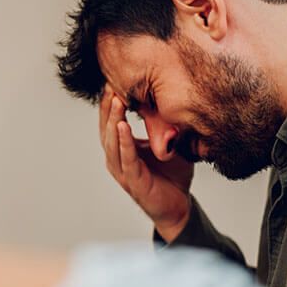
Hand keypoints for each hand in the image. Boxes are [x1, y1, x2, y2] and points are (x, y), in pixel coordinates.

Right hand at [99, 85, 193, 241]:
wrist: (179, 206)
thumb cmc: (172, 175)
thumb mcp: (168, 143)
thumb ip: (165, 125)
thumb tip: (172, 97)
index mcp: (122, 149)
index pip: (112, 121)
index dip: (110, 102)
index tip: (112, 79)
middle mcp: (118, 159)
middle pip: (107, 128)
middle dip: (108, 106)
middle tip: (110, 84)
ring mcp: (123, 171)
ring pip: (112, 142)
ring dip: (113, 120)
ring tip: (115, 101)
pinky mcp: (134, 182)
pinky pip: (127, 159)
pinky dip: (124, 143)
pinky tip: (123, 127)